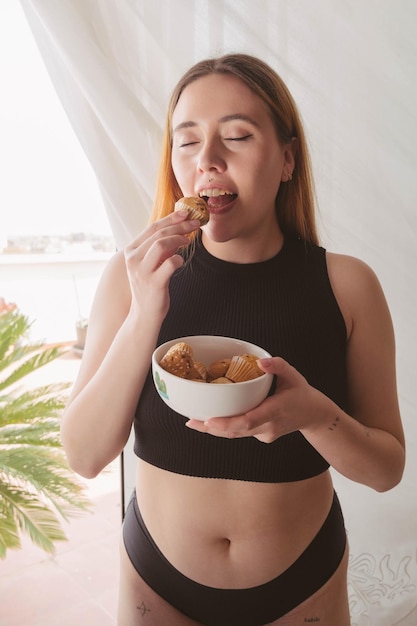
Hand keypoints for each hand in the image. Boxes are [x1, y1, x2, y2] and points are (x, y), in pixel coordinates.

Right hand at [124, 210, 199, 319]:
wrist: (144, 315)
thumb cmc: (149, 288)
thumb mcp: (150, 264)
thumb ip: (158, 248)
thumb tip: (177, 230)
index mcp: (130, 251)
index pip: (152, 227)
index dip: (170, 218)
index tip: (185, 213)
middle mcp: (133, 259)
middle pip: (158, 233)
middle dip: (179, 225)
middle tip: (195, 223)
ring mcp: (142, 271)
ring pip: (161, 244)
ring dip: (178, 239)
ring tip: (187, 241)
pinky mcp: (154, 283)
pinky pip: (170, 263)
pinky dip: (178, 259)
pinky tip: (180, 261)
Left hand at [186, 357, 321, 442]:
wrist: (314, 416)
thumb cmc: (302, 393)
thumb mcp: (294, 375)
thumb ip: (278, 366)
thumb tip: (260, 361)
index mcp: (275, 411)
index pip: (248, 421)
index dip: (227, 423)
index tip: (210, 420)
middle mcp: (268, 426)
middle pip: (236, 431)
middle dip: (212, 428)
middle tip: (191, 421)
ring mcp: (265, 434)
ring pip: (236, 435)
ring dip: (214, 430)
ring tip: (193, 422)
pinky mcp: (262, 436)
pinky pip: (241, 433)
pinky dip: (225, 428)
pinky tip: (209, 421)